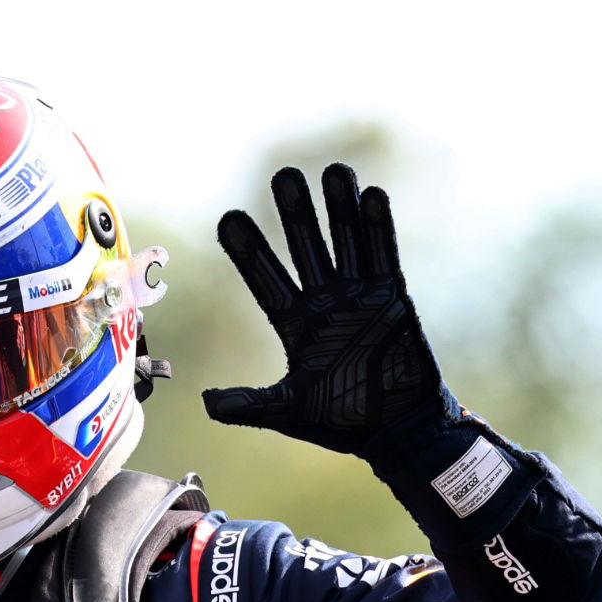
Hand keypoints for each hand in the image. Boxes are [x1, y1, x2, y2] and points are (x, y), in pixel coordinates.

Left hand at [202, 165, 443, 452]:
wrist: (395, 431)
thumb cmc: (343, 422)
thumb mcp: (287, 411)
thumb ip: (249, 405)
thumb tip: (205, 402)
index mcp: (296, 326)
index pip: (266, 280)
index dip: (249, 251)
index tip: (229, 218)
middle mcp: (326, 304)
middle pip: (306, 249)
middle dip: (295, 215)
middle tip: (282, 176)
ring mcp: (360, 298)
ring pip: (347, 244)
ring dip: (339, 210)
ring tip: (332, 170)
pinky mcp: (393, 299)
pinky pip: (385, 257)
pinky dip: (378, 229)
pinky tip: (370, 195)